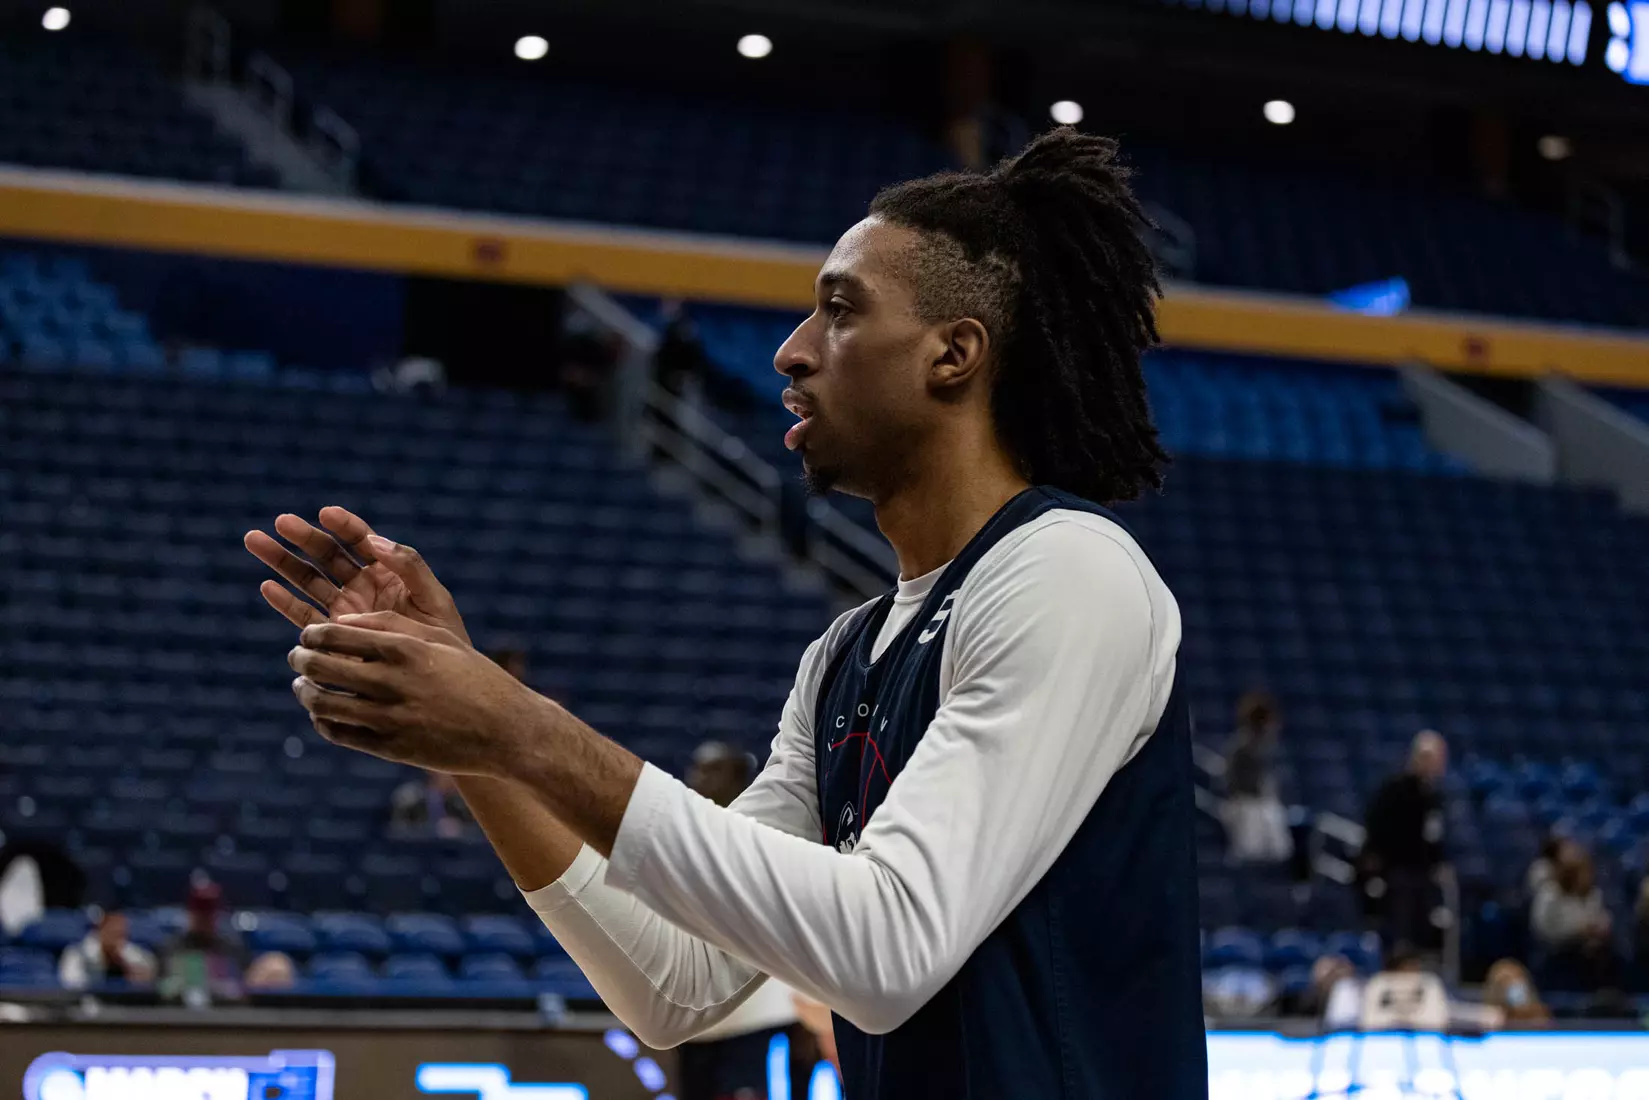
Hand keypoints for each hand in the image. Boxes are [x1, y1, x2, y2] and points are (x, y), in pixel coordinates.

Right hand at [244, 505, 470, 646]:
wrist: (437, 684)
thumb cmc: (445, 640)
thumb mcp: (434, 599)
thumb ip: (410, 567)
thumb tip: (375, 540)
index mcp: (388, 572)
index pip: (361, 541)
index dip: (344, 525)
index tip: (326, 514)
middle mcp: (362, 587)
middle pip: (327, 556)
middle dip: (303, 538)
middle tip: (280, 522)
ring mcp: (345, 611)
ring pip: (308, 580)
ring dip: (282, 562)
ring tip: (254, 540)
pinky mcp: (333, 637)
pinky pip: (304, 616)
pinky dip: (285, 602)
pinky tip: (267, 586)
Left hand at [288, 611, 550, 776]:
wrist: (506, 730)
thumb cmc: (474, 676)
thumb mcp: (440, 639)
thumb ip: (390, 625)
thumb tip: (342, 622)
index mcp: (405, 649)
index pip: (335, 634)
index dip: (313, 634)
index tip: (309, 635)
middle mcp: (393, 682)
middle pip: (321, 667)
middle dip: (300, 659)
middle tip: (297, 657)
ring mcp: (390, 718)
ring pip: (323, 703)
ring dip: (304, 692)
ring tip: (302, 686)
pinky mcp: (390, 748)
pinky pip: (339, 734)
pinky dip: (322, 722)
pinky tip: (322, 714)